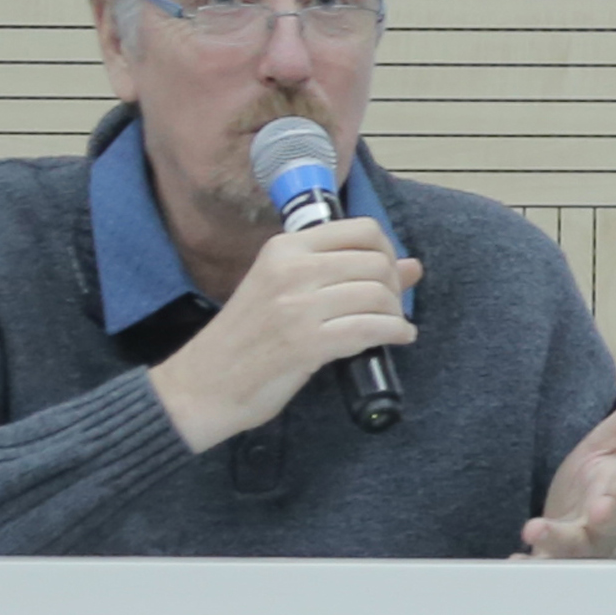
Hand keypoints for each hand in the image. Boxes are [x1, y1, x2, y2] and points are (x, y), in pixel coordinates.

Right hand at [151, 220, 417, 451]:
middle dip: (394, 286)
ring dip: (396, 313)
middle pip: (375, 263)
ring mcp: (298, 306)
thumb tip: (413, 265)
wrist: (202, 384)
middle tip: (390, 307)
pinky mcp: (307, 343)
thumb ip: (343, 271)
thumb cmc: (246, 337)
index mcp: (284, 248)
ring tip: (392, 325)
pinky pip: (371, 329)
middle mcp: (291, 270)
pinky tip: (398, 339)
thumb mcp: (284, 290)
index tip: (387, 273)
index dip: (387, 250)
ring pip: (378, 295)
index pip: (362, 229)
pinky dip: (395, 334)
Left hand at [516, 368, 615, 561]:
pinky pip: (541, 565)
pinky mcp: (549, 558)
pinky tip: (516, 558)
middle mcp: (602, 524)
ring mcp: (577, 545)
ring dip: (558, 539)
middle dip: (605, 518)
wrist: (569, 521)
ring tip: (535, 529)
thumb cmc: (596, 484)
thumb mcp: (613, 441)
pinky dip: (530, 564)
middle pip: (608, 525)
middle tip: (600, 511)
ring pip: (573, 547)